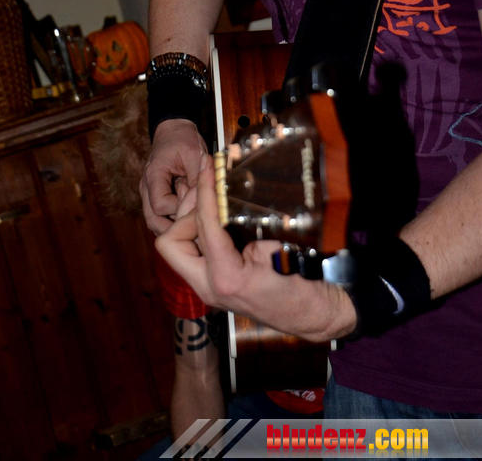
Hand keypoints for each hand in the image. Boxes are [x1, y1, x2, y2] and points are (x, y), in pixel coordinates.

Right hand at [140, 118, 206, 233]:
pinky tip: (186, 222)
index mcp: (153, 175)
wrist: (173, 130)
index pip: (160, 205)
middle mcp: (146, 187)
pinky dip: (170, 223)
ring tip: (191, 228)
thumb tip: (205, 201)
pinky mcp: (154, 196)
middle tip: (194, 227)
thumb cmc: (183, 139)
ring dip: (171, 228)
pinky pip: (158, 217)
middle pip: (152, 219)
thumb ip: (198, 177)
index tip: (196, 204)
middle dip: (173, 227)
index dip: (179, 209)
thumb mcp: (194, 154)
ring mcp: (148, 193)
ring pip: (153, 221)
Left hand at [156, 156, 356, 341]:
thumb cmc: (303, 283)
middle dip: (185, 214)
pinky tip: (216, 213)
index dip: (206, 190)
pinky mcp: (211, 282)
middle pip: (171, 242)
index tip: (209, 166)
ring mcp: (207, 287)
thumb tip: (232, 191)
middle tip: (208, 193)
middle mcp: (208, 286)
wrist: (311, 314)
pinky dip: (199, 230)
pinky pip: (193, 251)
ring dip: (190, 220)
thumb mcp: (282, 248)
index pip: (205, 224)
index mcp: (226, 277)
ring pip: (177, 247)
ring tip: (211, 197)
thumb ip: (251, 224)